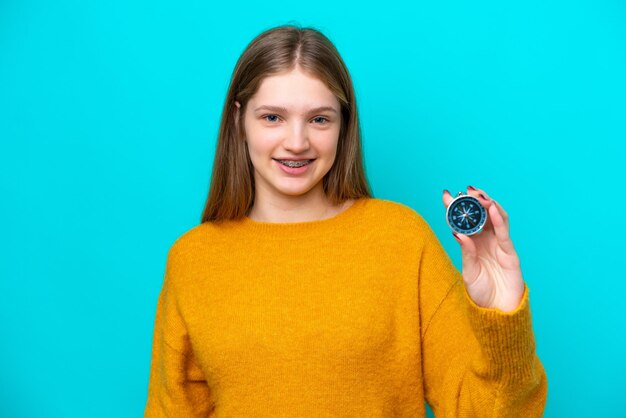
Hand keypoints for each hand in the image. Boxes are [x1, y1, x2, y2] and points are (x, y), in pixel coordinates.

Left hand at [442, 186, 524, 311]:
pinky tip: (492, 209)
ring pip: (497, 219)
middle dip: (474, 200)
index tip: (446, 194)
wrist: (498, 312)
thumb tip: (457, 232)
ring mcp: (500, 246)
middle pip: (482, 215)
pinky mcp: (510, 255)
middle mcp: (487, 241)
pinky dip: (499, 220)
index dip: (456, 207)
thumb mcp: (469, 272)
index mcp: (473, 244)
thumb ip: (466, 253)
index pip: (465, 221)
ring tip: (479, 195)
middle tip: (465, 190)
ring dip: (489, 205)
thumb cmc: (482, 293)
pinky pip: (505, 234)